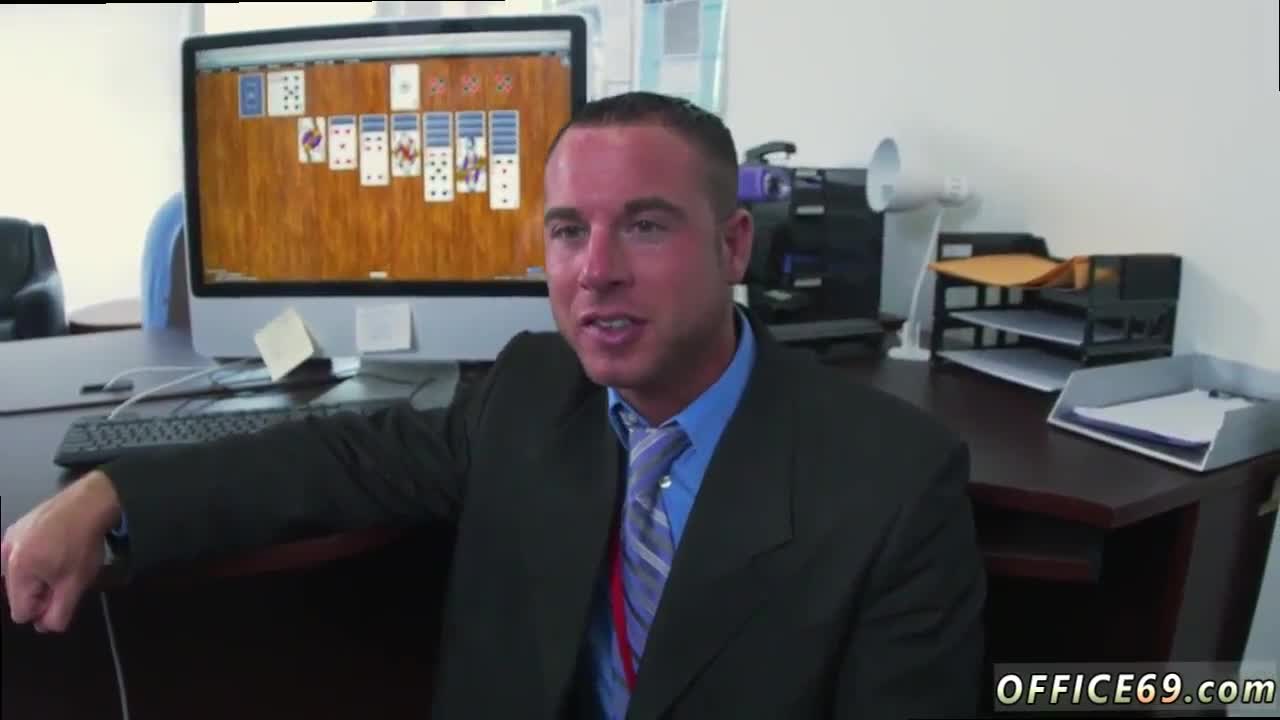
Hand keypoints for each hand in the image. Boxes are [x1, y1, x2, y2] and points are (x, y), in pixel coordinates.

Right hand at [1, 470, 121, 632]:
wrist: (90, 501)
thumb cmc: (83, 544)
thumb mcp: (76, 584)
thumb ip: (58, 612)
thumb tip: (45, 627)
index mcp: (17, 571)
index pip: (21, 613)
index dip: (44, 609)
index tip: (62, 593)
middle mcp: (5, 555)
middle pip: (18, 594)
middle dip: (40, 591)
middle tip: (64, 573)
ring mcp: (9, 539)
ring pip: (20, 575)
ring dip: (39, 574)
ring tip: (62, 559)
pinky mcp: (17, 527)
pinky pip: (22, 555)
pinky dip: (36, 557)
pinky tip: (55, 547)